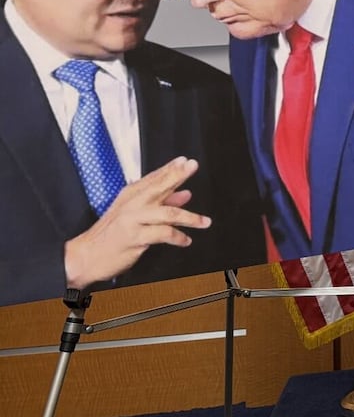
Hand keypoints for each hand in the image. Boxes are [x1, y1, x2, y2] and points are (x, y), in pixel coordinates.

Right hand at [63, 156, 211, 291]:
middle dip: (178, 175)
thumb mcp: (135, 214)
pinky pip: (163, 233)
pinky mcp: (134, 236)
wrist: (85, 256)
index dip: (171, 167)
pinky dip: (178, 237)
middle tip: (193, 166)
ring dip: (190, 217)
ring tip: (204, 221)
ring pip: (167, 212)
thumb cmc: (111, 235)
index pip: (154, 177)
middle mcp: (132, 203)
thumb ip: (161, 202)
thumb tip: (185, 193)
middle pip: (159, 186)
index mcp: (130, 195)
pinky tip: (186, 240)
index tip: (186, 160)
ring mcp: (133, 219)